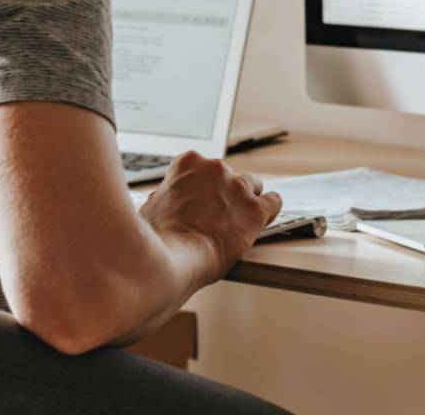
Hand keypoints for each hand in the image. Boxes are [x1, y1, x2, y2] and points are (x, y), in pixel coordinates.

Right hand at [138, 151, 281, 281]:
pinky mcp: (254, 210)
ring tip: (242, 218)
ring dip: (247, 200)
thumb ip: (166, 197)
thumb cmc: (154, 238)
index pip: (204, 168)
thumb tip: (166, 201)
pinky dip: (270, 210)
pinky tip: (265, 218)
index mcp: (188, 164)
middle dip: (225, 193)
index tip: (203, 201)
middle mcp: (215, 169)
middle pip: (229, 175)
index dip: (204, 187)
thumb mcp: (150, 207)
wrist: (166, 260)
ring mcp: (237, 188)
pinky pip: (273, 202)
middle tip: (218, 215)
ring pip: (253, 185)